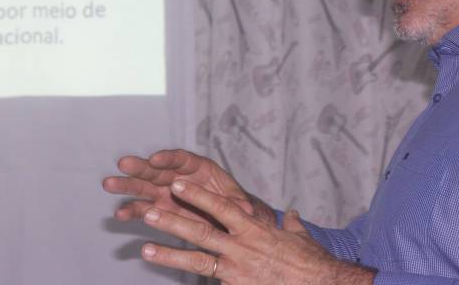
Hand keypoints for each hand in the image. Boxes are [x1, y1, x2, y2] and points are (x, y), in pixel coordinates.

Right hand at [102, 149, 274, 225]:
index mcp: (197, 167)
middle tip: (123, 163)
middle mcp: (177, 176)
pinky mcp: (159, 209)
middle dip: (140, 167)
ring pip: (143, 186)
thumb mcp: (238, 203)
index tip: (155, 158)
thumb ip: (238, 204)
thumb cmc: (231, 204)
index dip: (168, 157)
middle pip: (156, 169)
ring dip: (127, 185)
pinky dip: (131, 211)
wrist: (226, 219)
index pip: (181, 158)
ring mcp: (165, 192)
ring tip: (108, 184)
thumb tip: (245, 208)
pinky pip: (143, 208)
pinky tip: (120, 214)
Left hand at [139, 180, 373, 284]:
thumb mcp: (300, 238)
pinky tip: (172, 279)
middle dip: (173, 222)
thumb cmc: (313, 263)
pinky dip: (191, 279)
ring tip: (145, 250)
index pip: (220, 207)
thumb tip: (292, 215)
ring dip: (169, 255)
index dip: (196, 195)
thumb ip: (291, 225)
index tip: (176, 183)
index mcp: (253, 229)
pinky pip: (210, 282)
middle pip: (201, 231)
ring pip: (197, 260)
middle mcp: (241, 248)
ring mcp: (236, 271)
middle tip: (148, 213)